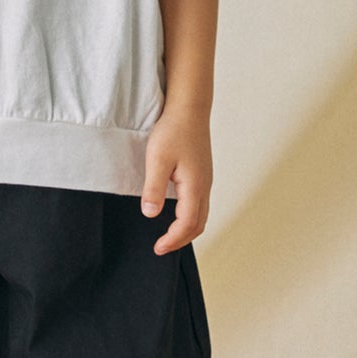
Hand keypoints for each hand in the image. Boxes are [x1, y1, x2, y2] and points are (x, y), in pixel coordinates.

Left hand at [140, 105, 211, 253]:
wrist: (189, 109)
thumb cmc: (173, 130)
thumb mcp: (157, 160)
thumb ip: (154, 189)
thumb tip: (151, 214)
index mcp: (194, 187)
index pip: (187, 224)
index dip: (172, 240)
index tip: (158, 248)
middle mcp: (204, 187)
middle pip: (198, 225)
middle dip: (180, 240)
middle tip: (162, 248)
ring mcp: (205, 181)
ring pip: (201, 215)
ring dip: (187, 230)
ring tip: (169, 237)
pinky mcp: (202, 174)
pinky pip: (200, 204)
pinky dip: (190, 217)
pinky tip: (176, 214)